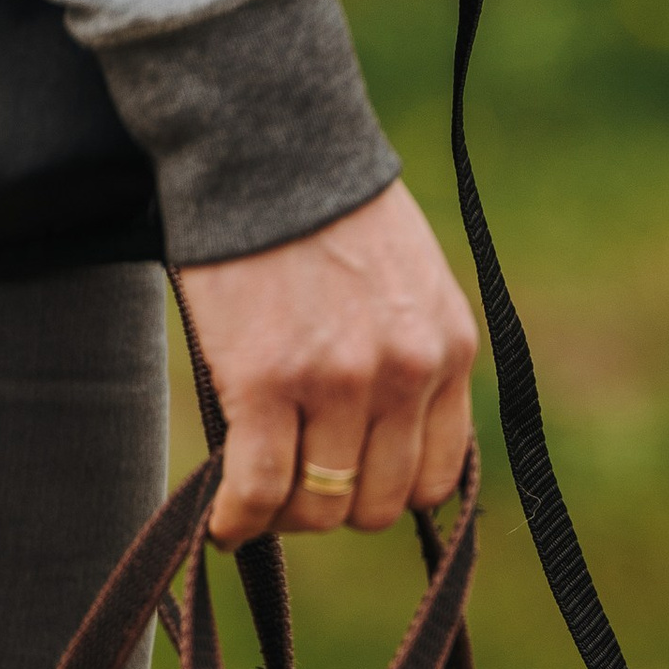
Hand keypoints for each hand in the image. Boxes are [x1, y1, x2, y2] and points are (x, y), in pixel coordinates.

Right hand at [180, 179, 478, 546]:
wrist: (268, 146)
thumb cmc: (326, 212)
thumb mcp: (408, 286)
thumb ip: (410, 359)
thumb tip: (379, 444)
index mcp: (447, 351)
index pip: (435, 478)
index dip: (384, 493)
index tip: (346, 484)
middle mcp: (406, 373)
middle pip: (376, 504)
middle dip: (332, 508)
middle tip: (289, 490)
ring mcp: (340, 381)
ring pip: (319, 506)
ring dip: (282, 515)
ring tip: (252, 499)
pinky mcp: (268, 380)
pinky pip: (260, 489)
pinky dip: (237, 520)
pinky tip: (221, 522)